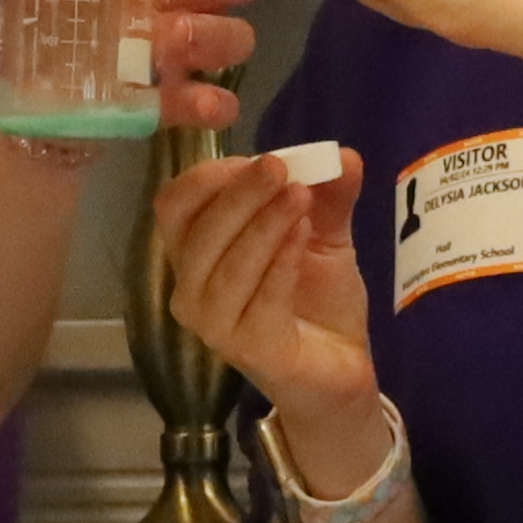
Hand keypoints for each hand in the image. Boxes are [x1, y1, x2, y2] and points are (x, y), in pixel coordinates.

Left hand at [0, 0, 258, 139]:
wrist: (13, 103)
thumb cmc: (18, 27)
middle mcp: (164, 0)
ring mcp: (174, 52)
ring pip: (231, 36)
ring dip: (215, 35)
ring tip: (175, 39)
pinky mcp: (172, 101)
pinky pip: (214, 101)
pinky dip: (214, 102)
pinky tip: (203, 104)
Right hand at [156, 146, 377, 432]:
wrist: (340, 366)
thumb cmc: (316, 299)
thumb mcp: (325, 234)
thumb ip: (329, 196)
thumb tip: (346, 156)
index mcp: (196, 252)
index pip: (176, 204)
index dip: (212, 176)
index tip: (262, 159)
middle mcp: (191, 288)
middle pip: (195, 230)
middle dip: (239, 193)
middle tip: (280, 168)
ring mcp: (214, 324)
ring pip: (225, 265)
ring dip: (262, 225)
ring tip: (301, 197)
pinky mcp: (247, 349)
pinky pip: (259, 298)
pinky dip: (281, 261)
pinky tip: (304, 236)